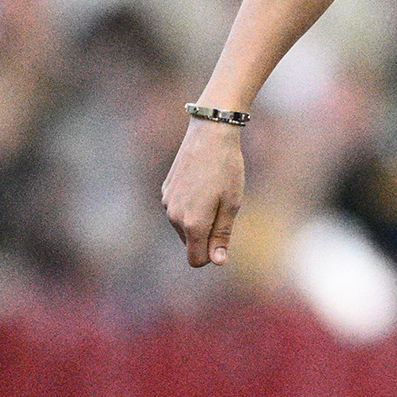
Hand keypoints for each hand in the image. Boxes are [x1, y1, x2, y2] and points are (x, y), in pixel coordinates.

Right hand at [161, 118, 244, 267]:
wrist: (209, 135)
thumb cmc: (226, 170)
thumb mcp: (231, 204)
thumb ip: (221, 235)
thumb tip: (217, 261)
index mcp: (192, 223)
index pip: (196, 259)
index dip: (212, 255)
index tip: (224, 238)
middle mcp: (174, 217)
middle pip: (191, 243)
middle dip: (207, 235)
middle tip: (224, 207)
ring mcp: (167, 203)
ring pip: (184, 227)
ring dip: (199, 219)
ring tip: (213, 193)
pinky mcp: (165, 191)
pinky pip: (179, 210)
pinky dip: (191, 205)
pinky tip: (202, 183)